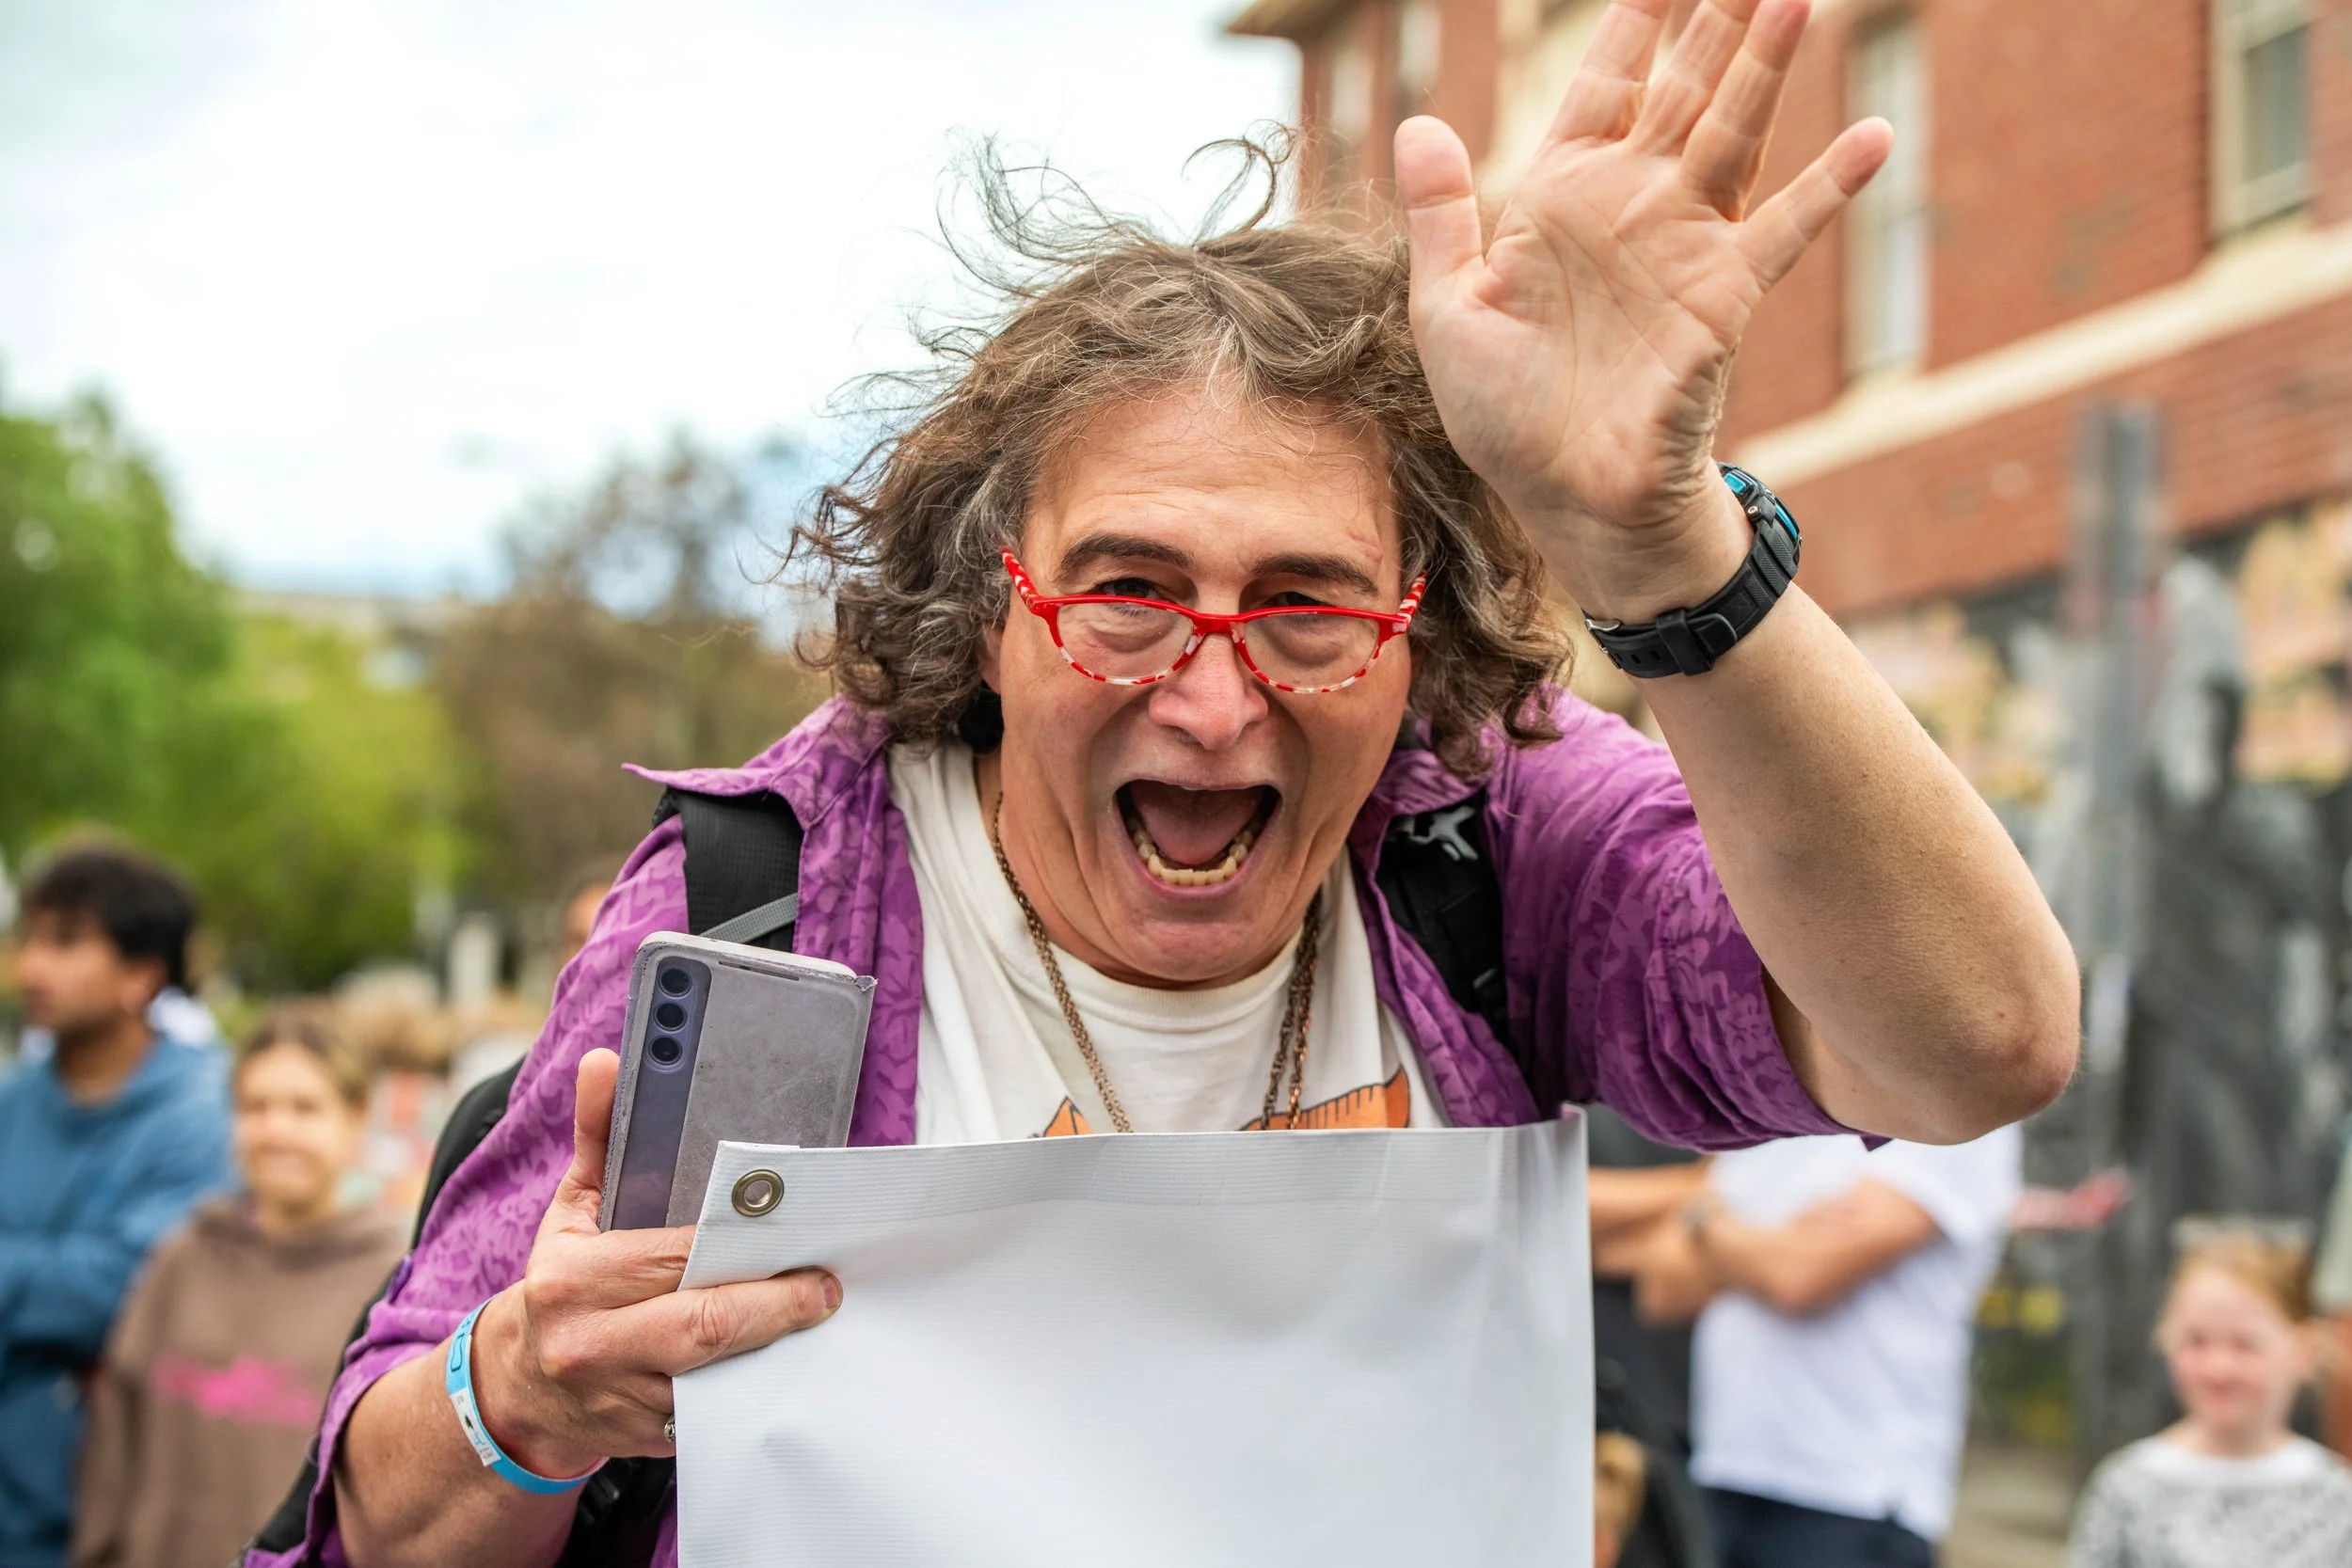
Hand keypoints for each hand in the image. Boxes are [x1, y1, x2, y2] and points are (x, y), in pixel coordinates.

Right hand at [466, 1049, 840, 1476]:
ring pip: (717, 1376)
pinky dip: (751, 1391)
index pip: (676, 1256)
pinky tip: (783, 1366)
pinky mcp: (644, 1437)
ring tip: (814, 1321)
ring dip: (773, 1350)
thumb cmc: (559, 1287)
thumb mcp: (571, 1211)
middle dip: (775, 1305)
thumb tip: (607, 1062)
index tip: (795, 1241)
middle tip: (823, 1288)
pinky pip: (714, 1415)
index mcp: (574, 1279)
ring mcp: (620, 1398)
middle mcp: (592, 1343)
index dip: (741, 1249)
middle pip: (705, 1324)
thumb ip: (599, 1137)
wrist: (517, 1390)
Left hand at [1395, 0, 1891, 620]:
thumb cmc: (1509, 417)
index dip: (1631, 22)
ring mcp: (1683, 246)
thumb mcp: (1449, 311)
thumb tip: (1419, 124)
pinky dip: (1830, 186)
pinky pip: (1782, 230)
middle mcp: (1631, 207)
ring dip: (1765, 68)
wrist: (1566, 502)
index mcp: (1560, 198)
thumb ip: (1441, 216)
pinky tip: (1872, 136)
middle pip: (1682, 88)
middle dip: (1712, 19)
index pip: (1604, 84)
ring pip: (1734, 133)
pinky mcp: (1721, 298)